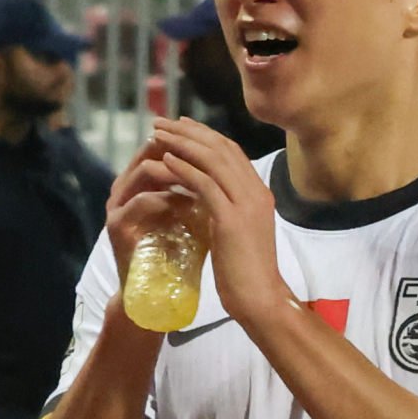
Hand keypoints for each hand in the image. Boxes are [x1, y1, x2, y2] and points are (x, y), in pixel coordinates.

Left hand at [136, 117, 285, 323]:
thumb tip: (204, 193)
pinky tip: (164, 161)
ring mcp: (247, 204)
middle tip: (162, 121)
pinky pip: (204, 184)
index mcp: (260, 193)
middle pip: (222, 148)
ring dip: (182, 143)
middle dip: (189, 131)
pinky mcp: (231, 218)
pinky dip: (183, 169)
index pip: (232, 152)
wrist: (259, 296)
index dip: (205, 135)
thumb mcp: (237, 229)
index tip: (180, 125)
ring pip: (213, 160)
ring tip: (157, 134)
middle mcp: (257, 192)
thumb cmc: (246, 270)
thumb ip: (226, 206)